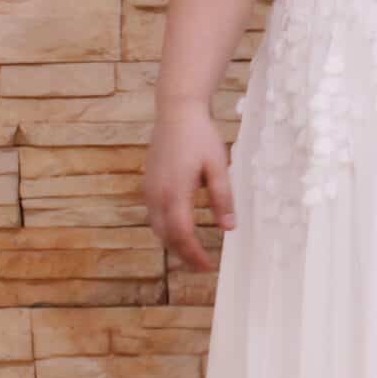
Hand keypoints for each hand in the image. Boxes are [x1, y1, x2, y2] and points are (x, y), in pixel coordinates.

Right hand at [144, 99, 236, 271]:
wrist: (177, 111)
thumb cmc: (200, 136)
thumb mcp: (218, 166)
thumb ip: (223, 198)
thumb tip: (229, 228)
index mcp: (175, 192)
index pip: (183, 234)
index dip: (195, 254)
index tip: (208, 266)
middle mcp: (157, 195)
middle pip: (166, 236)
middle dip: (184, 254)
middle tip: (203, 265)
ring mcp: (149, 189)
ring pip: (156, 228)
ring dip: (173, 243)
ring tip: (193, 252)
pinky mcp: (148, 184)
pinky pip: (153, 216)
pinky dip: (165, 229)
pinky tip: (180, 230)